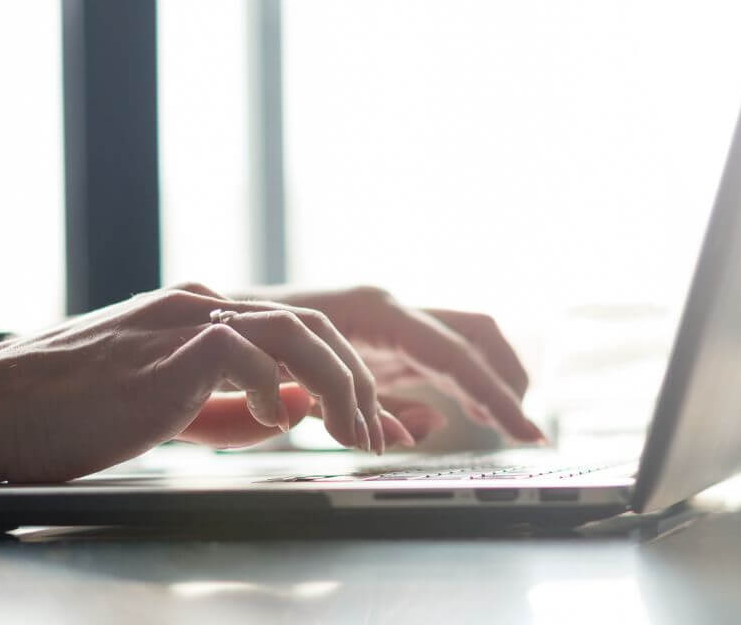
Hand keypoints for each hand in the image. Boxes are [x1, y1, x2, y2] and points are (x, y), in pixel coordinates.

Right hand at [0, 285, 413, 483]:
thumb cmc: (74, 411)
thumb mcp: (170, 405)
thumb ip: (231, 403)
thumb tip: (290, 410)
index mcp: (205, 314)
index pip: (300, 332)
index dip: (346, 374)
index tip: (373, 421)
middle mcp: (204, 304)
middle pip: (314, 324)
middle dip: (358, 380)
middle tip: (376, 433)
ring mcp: (187, 319)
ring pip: (296, 329)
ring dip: (337, 383)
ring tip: (352, 432)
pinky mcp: (171, 345)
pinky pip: (246, 352)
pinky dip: (271, 389)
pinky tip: (271, 422)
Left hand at [233, 285, 544, 442]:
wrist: (214, 326)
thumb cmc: (249, 348)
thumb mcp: (299, 383)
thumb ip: (363, 406)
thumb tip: (421, 429)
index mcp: (374, 311)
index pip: (453, 353)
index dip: (494, 393)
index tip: (523, 430)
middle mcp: (390, 309)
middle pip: (475, 333)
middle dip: (506, 378)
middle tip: (525, 430)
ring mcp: (390, 323)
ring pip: (464, 341)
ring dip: (490, 380)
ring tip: (509, 426)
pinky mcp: (384, 341)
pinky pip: (439, 358)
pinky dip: (462, 384)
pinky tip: (469, 414)